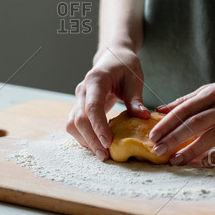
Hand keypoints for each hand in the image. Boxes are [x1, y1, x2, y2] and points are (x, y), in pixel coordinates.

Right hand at [66, 45, 149, 160]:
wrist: (112, 58)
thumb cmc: (125, 66)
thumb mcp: (134, 78)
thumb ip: (136, 98)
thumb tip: (142, 117)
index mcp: (95, 80)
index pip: (92, 106)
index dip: (98, 126)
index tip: (108, 142)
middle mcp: (82, 90)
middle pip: (78, 119)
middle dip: (91, 139)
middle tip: (105, 156)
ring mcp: (78, 99)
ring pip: (72, 125)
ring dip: (85, 141)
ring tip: (102, 154)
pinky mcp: (79, 108)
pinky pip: (75, 126)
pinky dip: (85, 138)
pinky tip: (98, 145)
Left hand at [149, 68, 214, 165]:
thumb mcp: (213, 88)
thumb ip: (187, 100)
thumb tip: (160, 109)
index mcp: (213, 92)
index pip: (185, 109)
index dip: (167, 123)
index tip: (152, 136)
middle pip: (195, 124)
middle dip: (174, 138)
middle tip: (158, 151)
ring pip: (211, 137)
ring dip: (191, 151)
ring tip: (175, 161)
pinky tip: (202, 164)